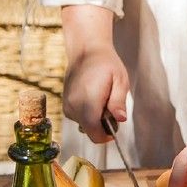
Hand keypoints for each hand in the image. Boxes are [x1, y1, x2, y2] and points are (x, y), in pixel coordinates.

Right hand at [61, 5, 128, 142]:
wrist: (86, 51)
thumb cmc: (106, 64)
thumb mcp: (120, 80)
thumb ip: (118, 101)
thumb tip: (121, 119)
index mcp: (88, 101)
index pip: (94, 133)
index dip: (106, 135)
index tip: (115, 125)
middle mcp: (74, 106)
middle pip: (90, 131)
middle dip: (102, 125)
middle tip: (110, 104)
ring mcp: (67, 106)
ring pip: (84, 126)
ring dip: (95, 118)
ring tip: (101, 97)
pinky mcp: (65, 106)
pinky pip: (79, 119)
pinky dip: (88, 113)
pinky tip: (92, 96)